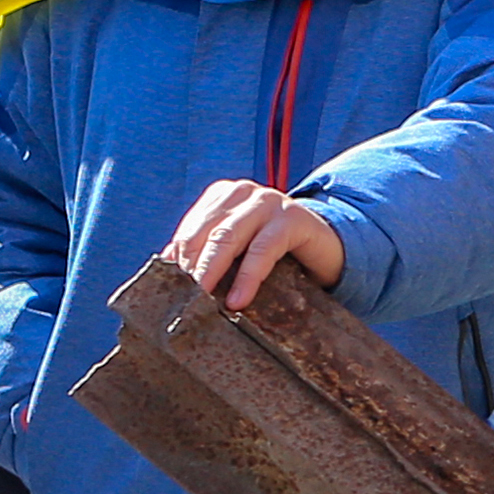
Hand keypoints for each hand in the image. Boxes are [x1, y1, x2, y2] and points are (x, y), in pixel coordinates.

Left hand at [169, 177, 346, 310]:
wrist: (326, 244)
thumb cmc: (274, 249)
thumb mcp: (239, 247)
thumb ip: (208, 251)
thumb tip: (166, 270)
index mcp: (223, 195)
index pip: (190, 228)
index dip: (177, 259)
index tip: (167, 289)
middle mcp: (244, 192)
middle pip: (206, 232)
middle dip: (190, 266)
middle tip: (179, 299)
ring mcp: (269, 201)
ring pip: (228, 237)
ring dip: (211, 270)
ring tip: (200, 300)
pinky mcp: (292, 219)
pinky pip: (262, 251)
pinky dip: (247, 278)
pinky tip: (237, 300)